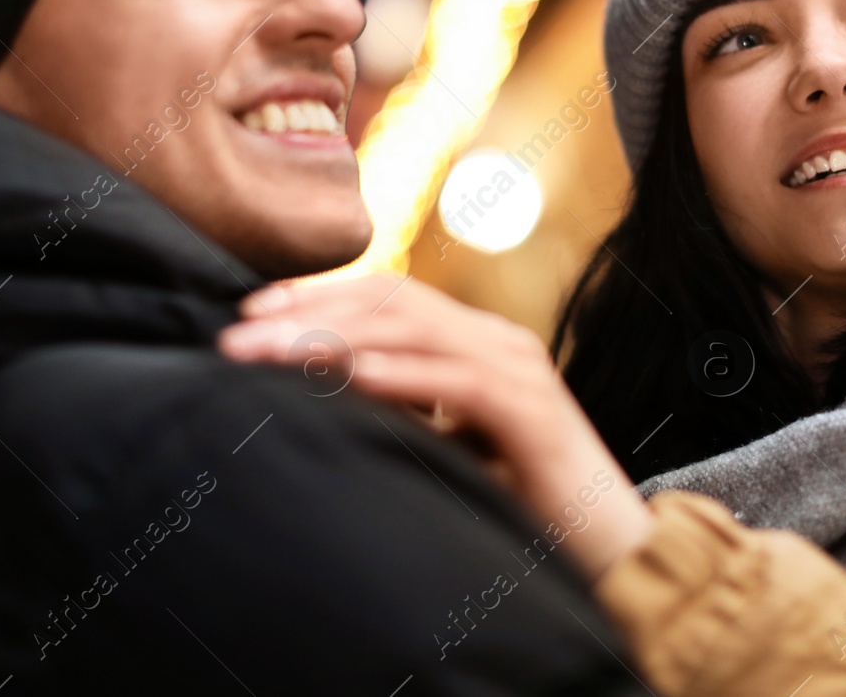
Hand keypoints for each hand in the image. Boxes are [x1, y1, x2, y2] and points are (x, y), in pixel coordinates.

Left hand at [218, 275, 652, 579]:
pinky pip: (460, 381)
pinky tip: (351, 378)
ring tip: (274, 352)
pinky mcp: (534, 413)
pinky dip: (402, 376)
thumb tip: (313, 389)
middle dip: (308, 313)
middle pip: (392, 301)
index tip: (249, 313)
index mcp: (475, 342)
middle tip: (237, 337)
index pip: (387, 294)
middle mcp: (498, 341)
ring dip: (336, 338)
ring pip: (417, 330)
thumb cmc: (519, 502)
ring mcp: (519, 370)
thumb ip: (396, 410)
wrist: (608, 550)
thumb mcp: (442, 445)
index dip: (317, 296)